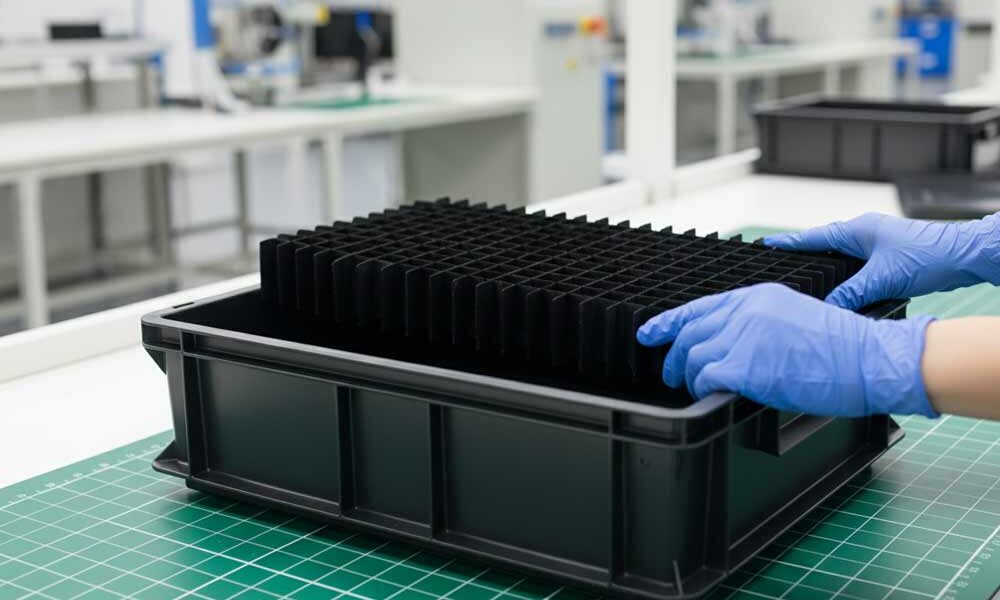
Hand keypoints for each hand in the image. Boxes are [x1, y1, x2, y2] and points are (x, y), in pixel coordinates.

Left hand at [636, 283, 937, 416]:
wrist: (869, 359)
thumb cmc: (843, 348)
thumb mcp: (793, 317)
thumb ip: (758, 324)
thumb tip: (731, 346)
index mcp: (757, 296)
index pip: (699, 306)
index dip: (668, 322)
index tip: (649, 333)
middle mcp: (746, 311)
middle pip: (689, 332)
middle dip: (673, 356)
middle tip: (670, 375)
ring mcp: (745, 336)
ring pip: (692, 356)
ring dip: (687, 376)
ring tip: (691, 389)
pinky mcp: (746, 366)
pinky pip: (706, 378)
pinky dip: (702, 389)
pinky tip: (709, 395)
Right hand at [765, 212, 999, 309]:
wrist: (964, 255)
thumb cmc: (929, 256)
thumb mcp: (883, 278)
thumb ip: (852, 293)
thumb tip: (828, 307)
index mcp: (857, 230)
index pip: (812, 237)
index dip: (787, 244)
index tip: (764, 246)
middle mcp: (864, 234)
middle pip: (824, 246)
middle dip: (803, 256)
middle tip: (779, 264)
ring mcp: (876, 244)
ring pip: (841, 259)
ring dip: (826, 269)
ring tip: (805, 280)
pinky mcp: (887, 257)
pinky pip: (856, 267)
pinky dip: (845, 277)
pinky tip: (842, 290)